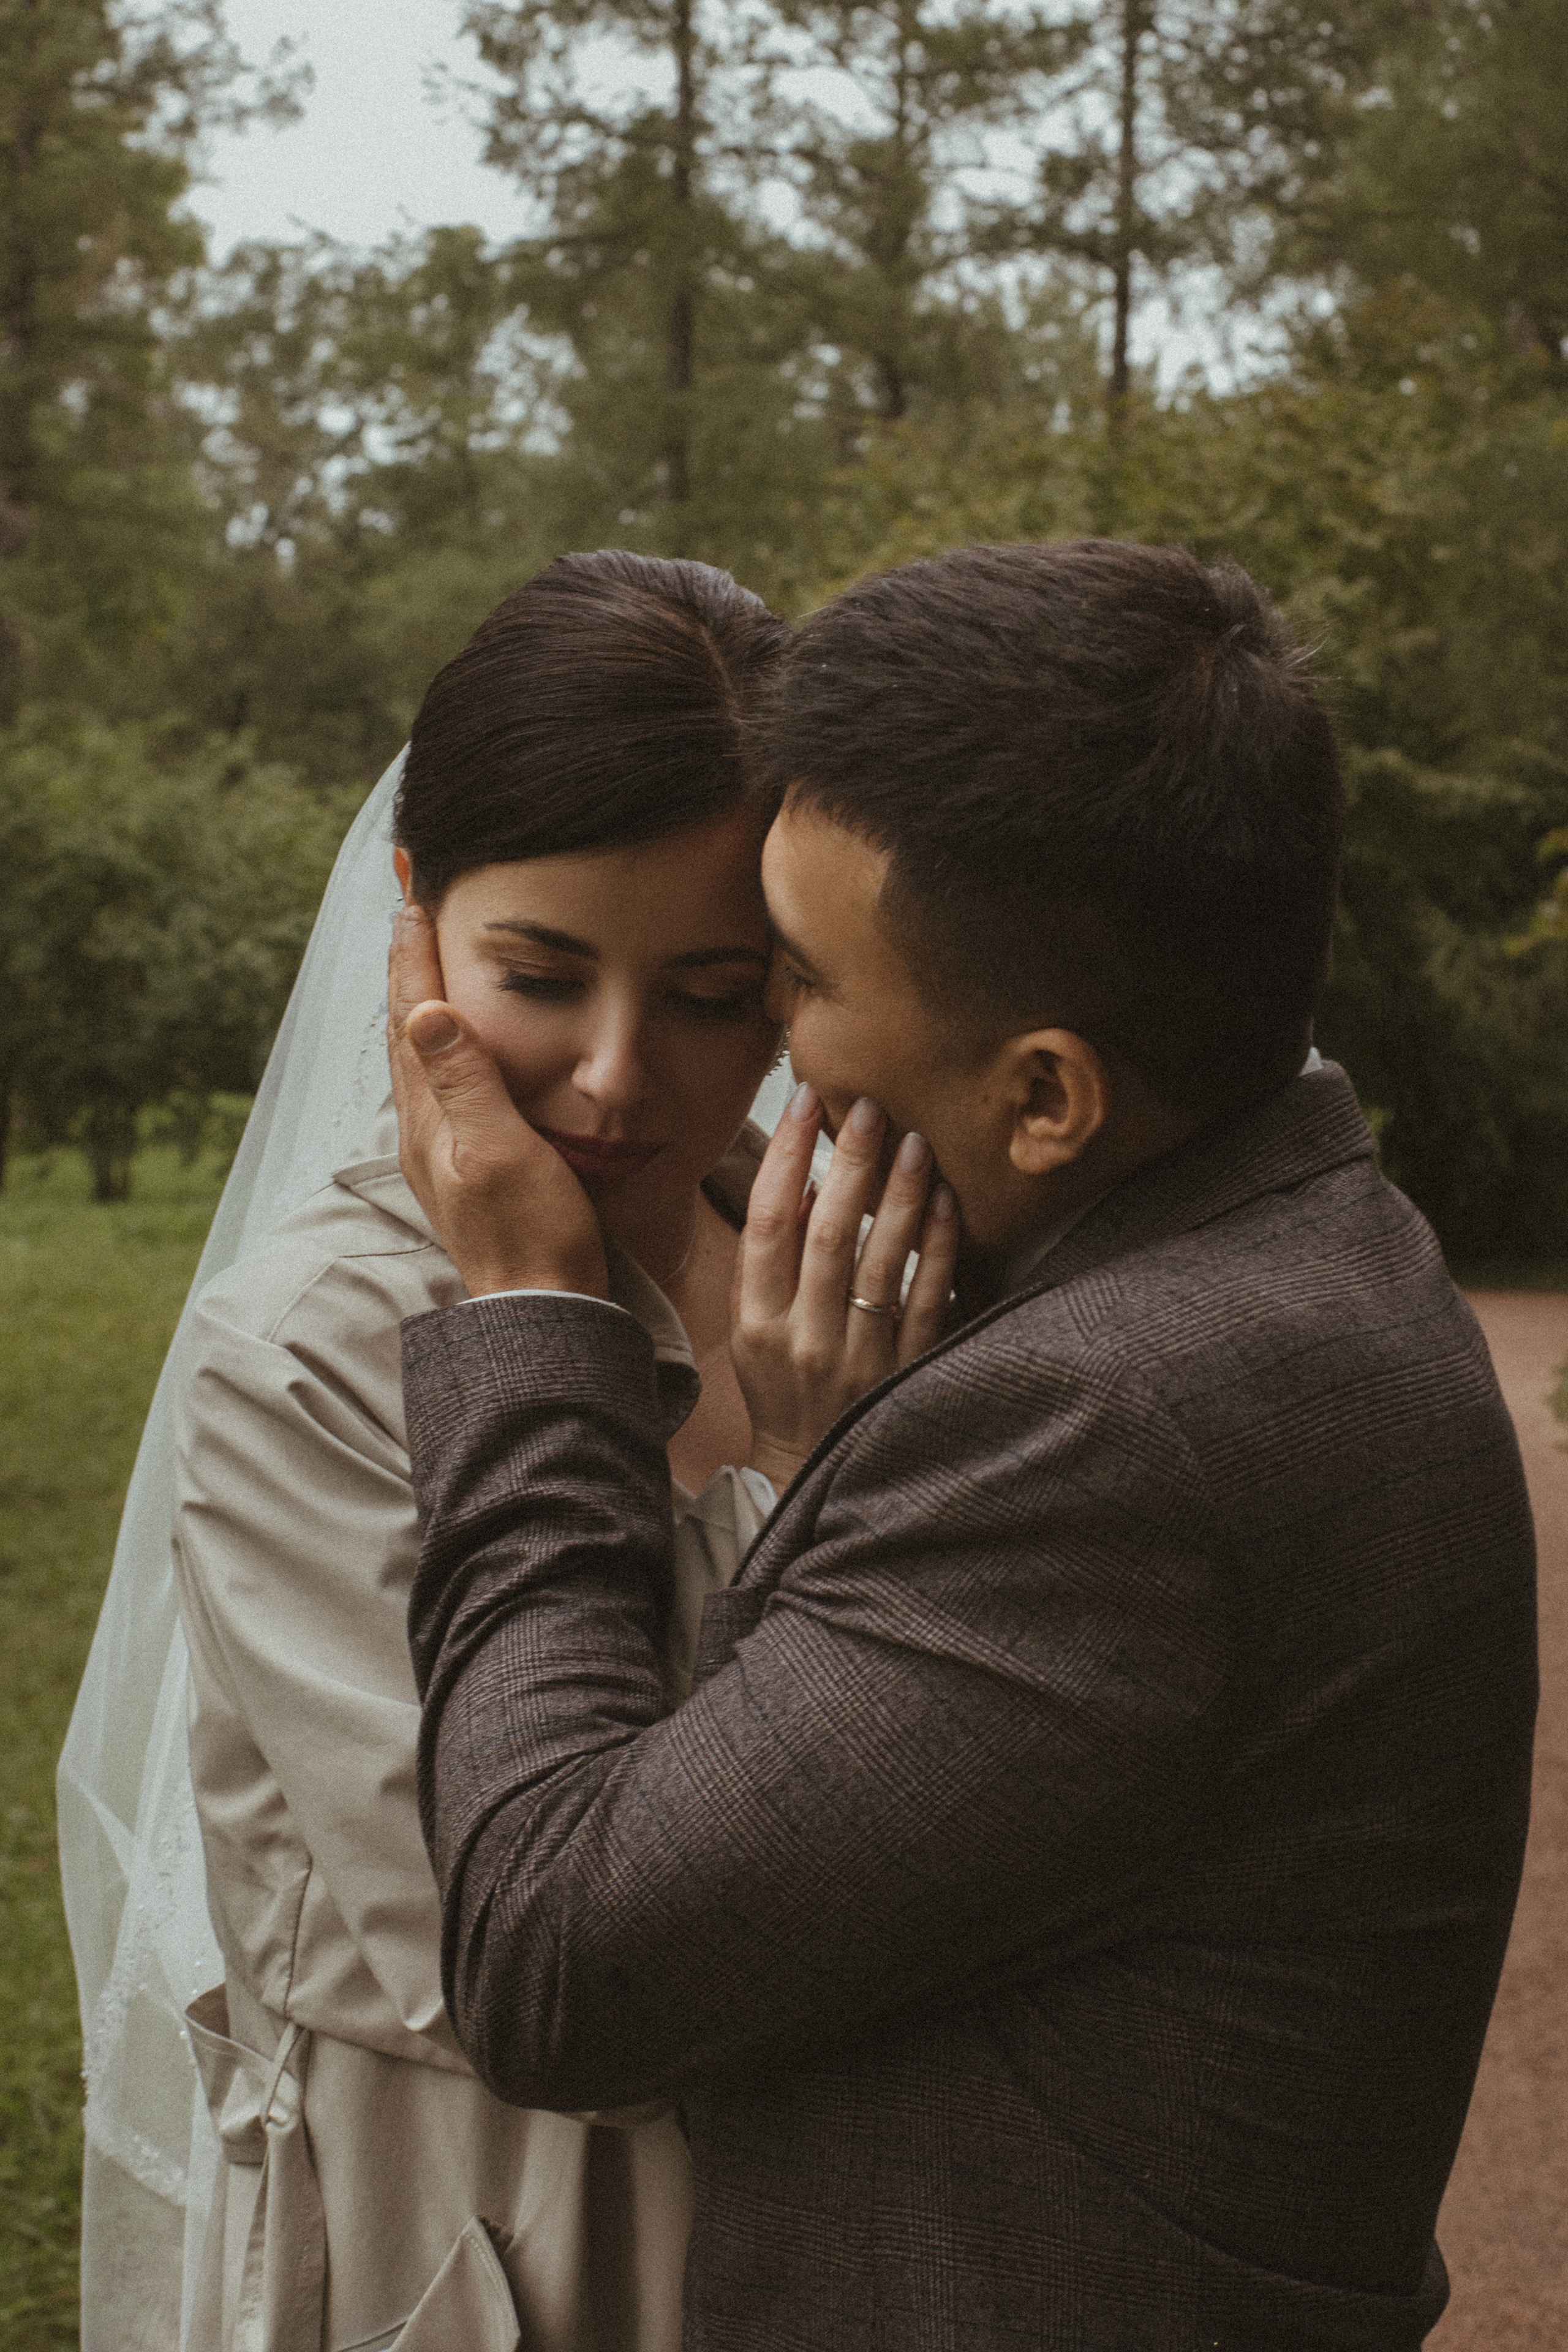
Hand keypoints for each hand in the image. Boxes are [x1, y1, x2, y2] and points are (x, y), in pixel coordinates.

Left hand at [388, 906, 608, 1299]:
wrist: (543, 1311)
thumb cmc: (533, 1236)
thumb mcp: (501, 1153)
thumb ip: (465, 1083)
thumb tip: (426, 1011)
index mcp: (430, 1119)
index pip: (414, 1015)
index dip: (413, 955)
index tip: (413, 895)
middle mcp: (425, 1130)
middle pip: (408, 1028)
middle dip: (409, 964)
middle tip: (410, 907)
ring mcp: (442, 1150)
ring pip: (422, 1055)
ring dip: (422, 1000)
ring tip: (426, 957)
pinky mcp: (465, 1166)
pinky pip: (443, 1083)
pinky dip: (445, 1042)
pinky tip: (454, 1043)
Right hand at [731, 1083, 959, 1489]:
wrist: (811, 1472)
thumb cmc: (779, 1386)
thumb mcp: (751, 1328)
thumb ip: (768, 1262)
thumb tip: (801, 1184)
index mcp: (757, 1322)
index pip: (768, 1223)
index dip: (787, 1156)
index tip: (806, 1101)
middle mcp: (804, 1339)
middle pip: (827, 1234)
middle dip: (849, 1164)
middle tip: (869, 1107)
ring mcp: (858, 1358)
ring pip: (880, 1262)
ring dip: (899, 1196)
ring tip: (914, 1143)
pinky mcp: (906, 1374)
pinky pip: (928, 1300)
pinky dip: (937, 1248)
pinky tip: (946, 1203)